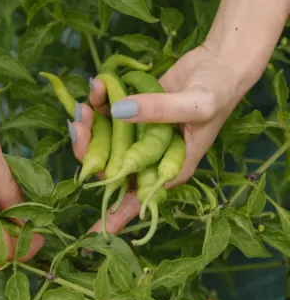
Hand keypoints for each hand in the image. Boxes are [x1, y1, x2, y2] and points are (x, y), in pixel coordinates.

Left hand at [69, 44, 244, 233]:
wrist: (219, 65)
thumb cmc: (218, 93)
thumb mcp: (196, 105)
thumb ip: (160, 111)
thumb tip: (117, 112)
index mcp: (168, 168)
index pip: (138, 199)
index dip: (115, 217)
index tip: (92, 235)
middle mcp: (149, 156)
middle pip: (110, 166)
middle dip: (89, 149)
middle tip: (79, 123)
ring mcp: (139, 134)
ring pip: (103, 140)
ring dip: (89, 124)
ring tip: (84, 102)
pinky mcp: (133, 111)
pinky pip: (108, 114)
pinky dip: (98, 102)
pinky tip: (97, 86)